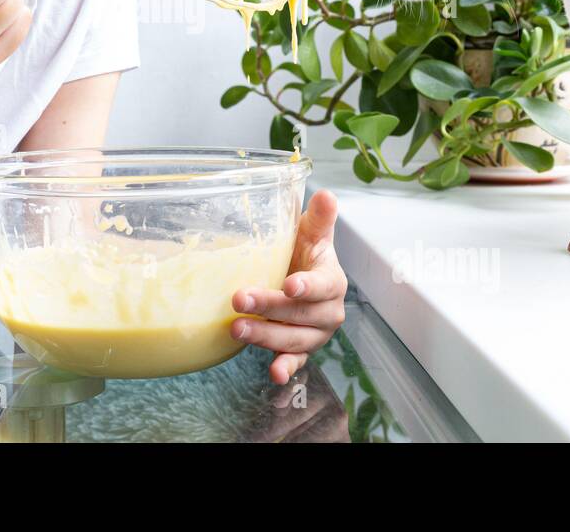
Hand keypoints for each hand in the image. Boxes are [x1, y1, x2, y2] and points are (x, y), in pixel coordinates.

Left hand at [230, 189, 347, 384]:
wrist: (300, 279)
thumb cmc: (304, 254)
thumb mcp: (310, 233)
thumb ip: (319, 218)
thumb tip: (327, 194)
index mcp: (332, 281)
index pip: (323, 285)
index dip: (307, 287)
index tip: (289, 285)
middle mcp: (328, 312)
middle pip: (301, 314)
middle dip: (271, 309)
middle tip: (239, 300)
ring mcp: (314, 335)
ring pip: (293, 339)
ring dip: (266, 337)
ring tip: (237, 329)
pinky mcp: (300, 351)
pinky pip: (295, 362)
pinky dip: (286, 369)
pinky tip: (273, 374)